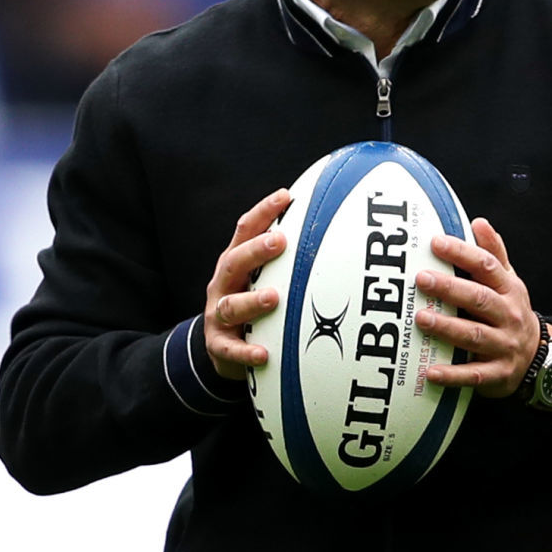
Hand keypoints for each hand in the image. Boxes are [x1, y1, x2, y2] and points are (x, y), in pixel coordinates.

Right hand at [203, 188, 289, 380]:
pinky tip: (263, 354)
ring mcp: (218, 315)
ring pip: (230, 305)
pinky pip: (230, 349)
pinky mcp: (218, 345)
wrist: (221, 348)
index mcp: (235, 264)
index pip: (245, 231)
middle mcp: (223, 285)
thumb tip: (332, 234)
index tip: (285, 196)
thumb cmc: (253, 306)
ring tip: (273, 298)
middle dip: (255, 250)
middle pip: (234, 262)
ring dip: (251, 300)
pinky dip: (245, 352)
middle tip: (278, 241)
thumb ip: (286, 260)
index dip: (262, 212)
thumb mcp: (262, 279)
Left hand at [413, 217, 540, 397]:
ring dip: (447, 327)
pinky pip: (475, 375)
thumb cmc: (511, 313)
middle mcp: (509, 315)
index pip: (487, 266)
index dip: (462, 252)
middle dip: (451, 289)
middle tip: (422, 279)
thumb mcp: (509, 283)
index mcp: (509, 289)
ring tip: (421, 319)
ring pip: (475, 335)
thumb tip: (478, 221)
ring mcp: (505, 345)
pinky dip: (453, 375)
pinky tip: (430, 372)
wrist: (538, 358)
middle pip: (479, 299)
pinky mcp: (498, 374)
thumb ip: (494, 254)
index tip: (435, 242)